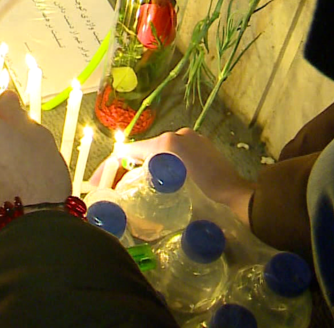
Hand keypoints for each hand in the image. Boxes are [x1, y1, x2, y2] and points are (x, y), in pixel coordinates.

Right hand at [89, 128, 254, 223]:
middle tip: (112, 189)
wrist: (237, 198)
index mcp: (166, 143)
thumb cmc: (206, 196)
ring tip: (131, 189)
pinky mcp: (201, 147)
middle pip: (142, 152)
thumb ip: (144, 177)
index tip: (97, 183)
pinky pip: (173, 155)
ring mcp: (191, 139)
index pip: (128, 152)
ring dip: (143, 170)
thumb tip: (120, 176)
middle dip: (125, 169)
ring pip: (157, 154)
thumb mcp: (168, 185)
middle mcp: (177, 135)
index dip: (109, 167)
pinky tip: (157, 183)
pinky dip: (162, 167)